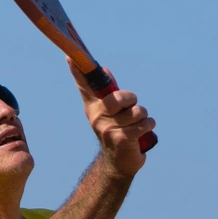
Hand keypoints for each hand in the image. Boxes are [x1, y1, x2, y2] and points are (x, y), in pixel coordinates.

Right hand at [67, 59, 155, 177]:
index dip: (77, 70)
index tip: (69, 55)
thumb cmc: (116, 130)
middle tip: (130, 109)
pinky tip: (142, 133)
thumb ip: (108, 90)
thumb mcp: (110, 110)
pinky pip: (144, 124)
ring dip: (143, 117)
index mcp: (93, 106)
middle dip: (131, 101)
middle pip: (119, 97)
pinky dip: (148, 125)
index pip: (83, 85)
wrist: (118, 162)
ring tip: (136, 124)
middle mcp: (96, 116)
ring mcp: (107, 129)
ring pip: (137, 111)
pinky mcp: (122, 139)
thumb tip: (104, 69)